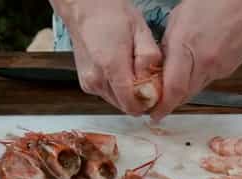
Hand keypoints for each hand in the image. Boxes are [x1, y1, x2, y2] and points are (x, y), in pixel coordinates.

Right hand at [50, 0, 162, 114]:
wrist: (86, 9)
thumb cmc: (113, 15)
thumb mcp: (142, 32)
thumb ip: (149, 62)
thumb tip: (153, 86)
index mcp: (111, 67)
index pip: (133, 105)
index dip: (148, 101)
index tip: (155, 90)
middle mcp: (96, 79)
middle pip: (126, 106)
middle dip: (139, 97)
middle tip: (145, 75)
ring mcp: (89, 83)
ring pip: (117, 102)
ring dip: (128, 93)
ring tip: (131, 69)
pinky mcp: (86, 84)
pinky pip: (108, 95)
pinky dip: (117, 89)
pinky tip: (119, 70)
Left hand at [150, 0, 241, 121]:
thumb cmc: (213, 0)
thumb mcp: (178, 20)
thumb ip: (168, 47)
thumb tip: (160, 68)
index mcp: (187, 47)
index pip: (173, 90)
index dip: (162, 107)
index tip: (154, 114)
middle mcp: (205, 62)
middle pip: (185, 94)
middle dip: (170, 101)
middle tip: (159, 103)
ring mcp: (221, 66)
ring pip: (198, 88)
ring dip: (185, 89)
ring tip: (176, 82)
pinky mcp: (231, 67)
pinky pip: (211, 79)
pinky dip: (201, 78)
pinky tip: (198, 65)